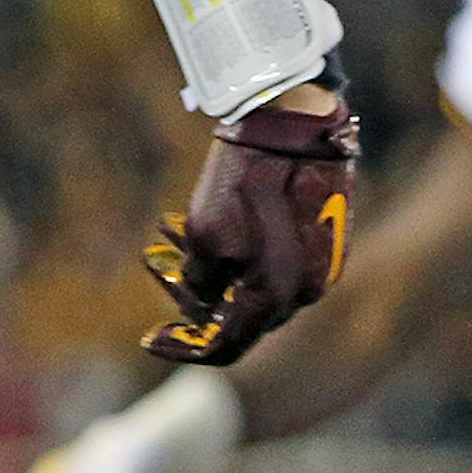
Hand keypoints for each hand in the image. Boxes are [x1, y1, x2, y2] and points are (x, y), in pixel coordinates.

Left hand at [141, 95, 358, 364]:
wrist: (293, 124)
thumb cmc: (245, 180)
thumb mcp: (204, 234)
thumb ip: (199, 284)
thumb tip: (200, 307)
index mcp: (275, 297)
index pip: (226, 346)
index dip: (184, 348)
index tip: (150, 339)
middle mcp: (306, 292)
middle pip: (240, 319)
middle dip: (195, 302)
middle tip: (162, 271)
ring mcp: (319, 267)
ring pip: (254, 288)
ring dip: (210, 273)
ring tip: (171, 237)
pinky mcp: (322, 242)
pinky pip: (274, 264)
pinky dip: (236, 255)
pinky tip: (201, 225)